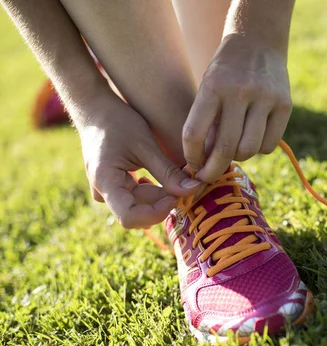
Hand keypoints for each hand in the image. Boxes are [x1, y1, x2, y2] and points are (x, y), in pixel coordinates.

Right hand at [78, 95, 203, 228]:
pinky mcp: (115, 187)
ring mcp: (107, 191)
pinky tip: (163, 177)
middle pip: (139, 210)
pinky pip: (136, 196)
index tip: (175, 197)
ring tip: (177, 177)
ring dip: (160, 195)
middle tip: (186, 184)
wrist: (95, 109)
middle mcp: (102, 191)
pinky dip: (154, 190)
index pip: (130, 218)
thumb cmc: (118, 122)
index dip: (155, 213)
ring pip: (140, 204)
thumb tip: (193, 190)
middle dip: (163, 200)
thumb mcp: (145, 145)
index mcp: (105, 181)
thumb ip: (168, 172)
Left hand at [182, 34, 292, 181]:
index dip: (192, 156)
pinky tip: (253, 137)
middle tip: (208, 177)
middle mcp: (240, 92)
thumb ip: (206, 122)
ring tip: (233, 150)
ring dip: (239, 157)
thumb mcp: (207, 88)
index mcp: (213, 87)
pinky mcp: (285, 105)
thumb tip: (204, 163)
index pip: (195, 133)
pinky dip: (259, 149)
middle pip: (225, 147)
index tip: (192, 166)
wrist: (257, 42)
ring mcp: (266, 98)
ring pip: (249, 149)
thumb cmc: (225, 72)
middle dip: (213, 169)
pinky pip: (269, 144)